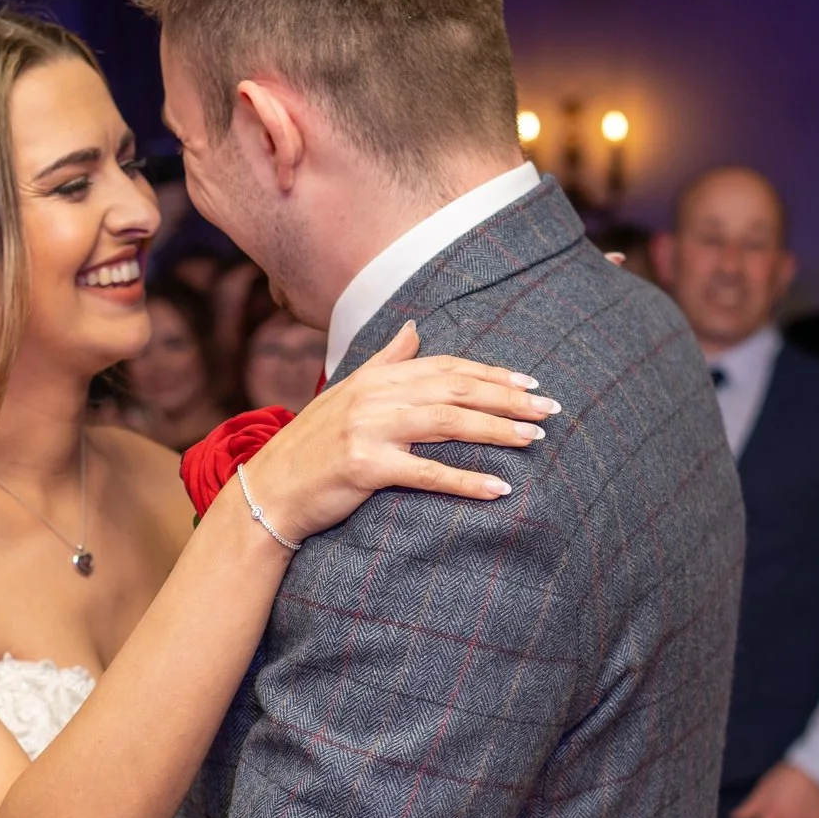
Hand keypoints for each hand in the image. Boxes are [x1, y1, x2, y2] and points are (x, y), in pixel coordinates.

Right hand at [239, 322, 557, 539]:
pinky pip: (427, 473)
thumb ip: (386, 360)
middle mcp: (373, 396)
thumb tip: (415, 326)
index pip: (445, 367)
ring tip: (535, 440)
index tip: (531, 383)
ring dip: (497, 431)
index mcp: (374, 377)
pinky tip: (499, 488)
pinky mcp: (364, 467)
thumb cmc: (313, 447)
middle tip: (549, 410)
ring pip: (447, 424)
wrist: (269, 491)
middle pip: (455, 390)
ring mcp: (368, 429)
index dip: (491, 373)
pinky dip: (466, 480)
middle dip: (507, 398)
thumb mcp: (346, 394)